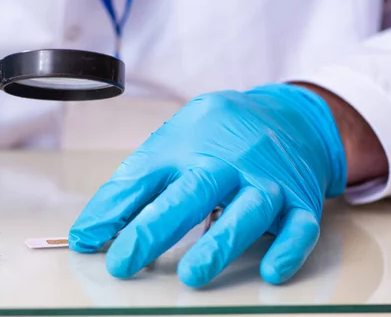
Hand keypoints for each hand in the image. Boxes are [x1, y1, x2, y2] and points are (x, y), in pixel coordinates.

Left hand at [69, 83, 348, 286]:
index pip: (148, 176)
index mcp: (193, 146)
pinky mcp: (301, 201)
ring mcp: (269, 181)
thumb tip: (88, 233)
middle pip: (195, 191)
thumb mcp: (172, 144)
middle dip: (158, 227)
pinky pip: (301, 226)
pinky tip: (271, 271)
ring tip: (191, 274)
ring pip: (249, 209)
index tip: (88, 242)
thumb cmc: (219, 136)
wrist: (287, 115)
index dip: (116, 210)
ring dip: (221, 242)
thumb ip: (132, 186)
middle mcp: (232, 162)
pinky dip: (289, 249)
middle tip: (124, 261)